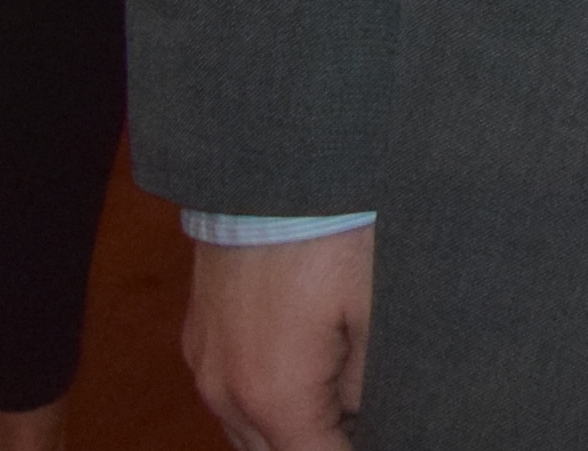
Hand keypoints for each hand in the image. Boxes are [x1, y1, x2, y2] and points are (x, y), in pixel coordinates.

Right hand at [188, 224, 372, 449]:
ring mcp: (205, 364)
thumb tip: (366, 417)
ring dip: (290, 431)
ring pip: (247, 433)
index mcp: (274, 395)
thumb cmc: (332, 233)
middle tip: (366, 423)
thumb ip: (369, 383)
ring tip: (343, 406)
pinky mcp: (199, 334)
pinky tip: (307, 376)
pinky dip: (264, 404)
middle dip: (322, 444)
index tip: (389, 437)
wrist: (271, 164)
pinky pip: (230, 396)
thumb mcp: (374, 312)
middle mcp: (226, 393)